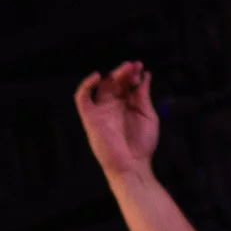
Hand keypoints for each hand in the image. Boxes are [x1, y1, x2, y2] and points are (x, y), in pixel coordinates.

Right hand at [74, 59, 158, 181]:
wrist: (133, 165)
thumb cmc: (142, 145)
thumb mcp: (148, 115)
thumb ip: (144, 96)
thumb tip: (145, 76)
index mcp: (127, 106)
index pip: (127, 84)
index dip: (134, 75)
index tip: (142, 70)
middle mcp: (113, 106)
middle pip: (115, 82)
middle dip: (125, 72)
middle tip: (134, 66)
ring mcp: (101, 111)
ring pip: (102, 86)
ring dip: (113, 74)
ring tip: (126, 69)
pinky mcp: (90, 118)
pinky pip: (82, 98)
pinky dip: (85, 86)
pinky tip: (97, 77)